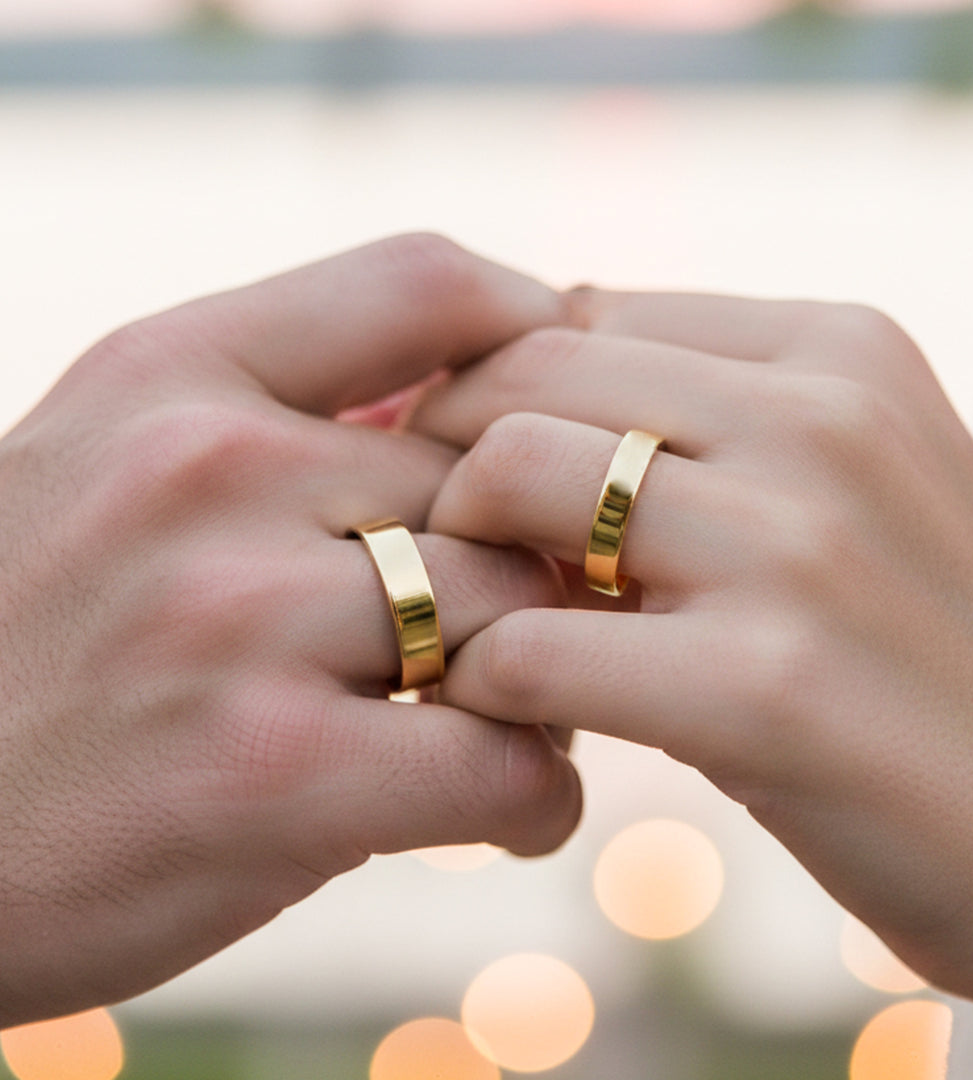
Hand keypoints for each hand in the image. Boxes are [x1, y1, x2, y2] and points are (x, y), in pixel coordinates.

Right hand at [0, 235, 581, 1026]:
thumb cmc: (30, 640)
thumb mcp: (111, 460)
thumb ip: (281, 414)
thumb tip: (470, 412)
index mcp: (176, 372)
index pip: (431, 284)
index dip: (542, 342)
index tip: (570, 425)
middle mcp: (208, 470)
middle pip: (499, 483)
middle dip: (540, 562)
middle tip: (538, 625)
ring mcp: (239, 619)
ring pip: (515, 616)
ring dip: (548, 681)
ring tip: (514, 719)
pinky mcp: (271, 777)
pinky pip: (504, 764)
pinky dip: (536, 795)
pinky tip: (506, 810)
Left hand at [412, 290, 972, 1046]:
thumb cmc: (924, 659)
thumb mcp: (847, 485)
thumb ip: (706, 417)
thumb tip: (526, 378)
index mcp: (835, 349)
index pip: (577, 318)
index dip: (490, 402)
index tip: (474, 486)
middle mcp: (821, 418)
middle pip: (524, 377)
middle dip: (449, 467)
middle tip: (449, 556)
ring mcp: (798, 548)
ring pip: (507, 478)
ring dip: (456, 564)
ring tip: (478, 630)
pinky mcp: (766, 690)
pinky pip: (528, 648)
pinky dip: (479, 680)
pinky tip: (504, 714)